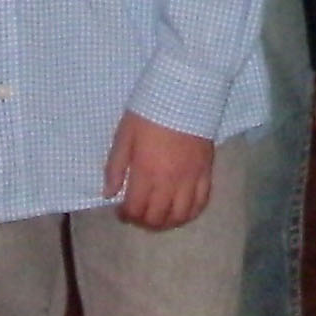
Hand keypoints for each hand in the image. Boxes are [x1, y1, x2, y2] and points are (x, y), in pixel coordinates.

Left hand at [105, 111, 216, 230]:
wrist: (185, 93)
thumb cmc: (149, 111)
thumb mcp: (124, 135)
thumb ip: (115, 167)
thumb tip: (109, 194)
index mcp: (145, 172)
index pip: (136, 209)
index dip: (126, 215)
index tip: (122, 210)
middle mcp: (169, 182)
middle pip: (157, 217)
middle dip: (144, 221)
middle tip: (139, 213)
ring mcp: (190, 179)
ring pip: (180, 216)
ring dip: (167, 222)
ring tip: (159, 215)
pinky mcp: (206, 172)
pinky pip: (201, 203)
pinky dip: (190, 213)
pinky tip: (182, 210)